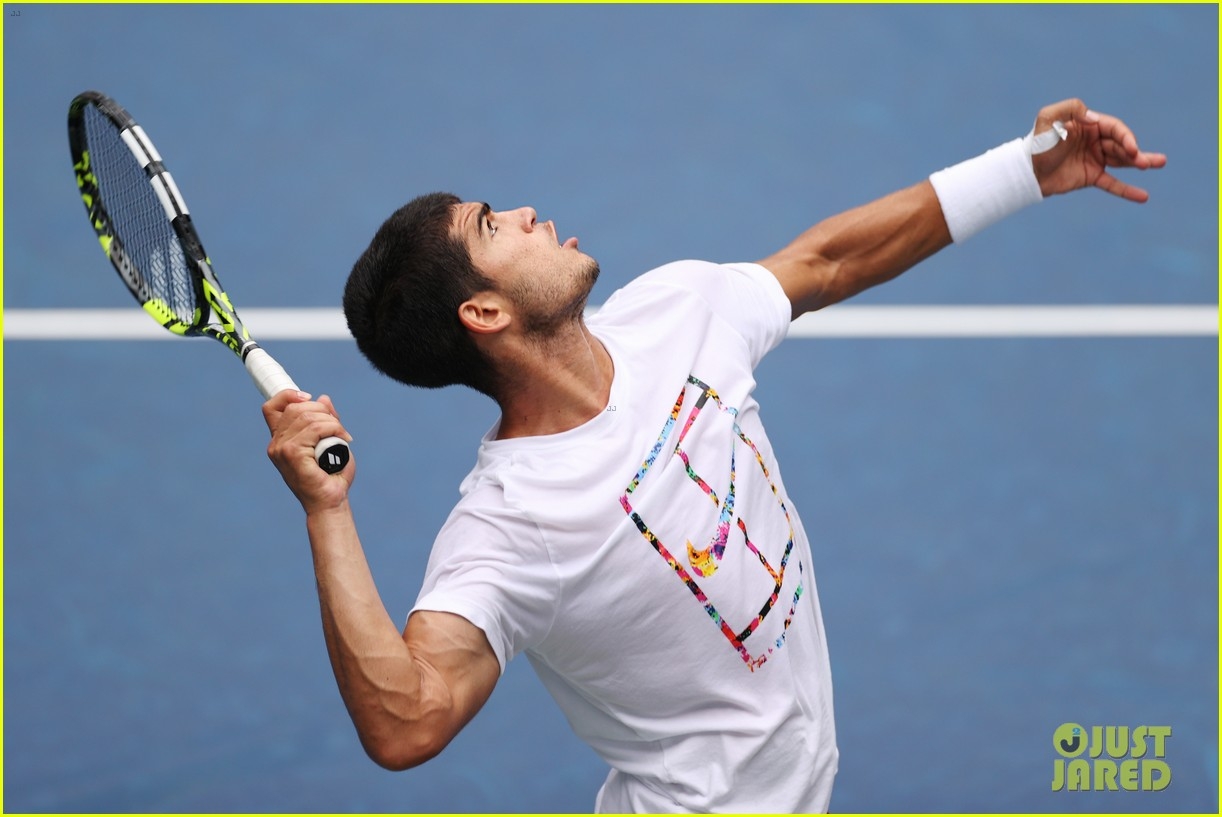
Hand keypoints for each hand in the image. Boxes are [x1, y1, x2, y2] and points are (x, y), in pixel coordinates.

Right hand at [263, 390, 353, 512]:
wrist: (330, 502)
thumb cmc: (330, 476)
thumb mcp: (330, 441)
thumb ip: (325, 420)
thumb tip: (323, 398)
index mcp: (280, 440)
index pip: (272, 407)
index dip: (288, 395)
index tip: (309, 398)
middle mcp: (276, 444)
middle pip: (296, 407)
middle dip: (322, 411)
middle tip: (339, 428)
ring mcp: (281, 449)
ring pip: (308, 416)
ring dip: (332, 422)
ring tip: (342, 436)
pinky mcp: (292, 454)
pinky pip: (315, 428)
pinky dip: (333, 429)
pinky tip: (342, 439)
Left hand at [1030, 98, 1166, 201]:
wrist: (1025, 172)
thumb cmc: (1036, 143)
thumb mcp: (1048, 118)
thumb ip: (1071, 108)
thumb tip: (1093, 117)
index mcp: (1089, 124)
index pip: (1115, 128)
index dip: (1126, 137)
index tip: (1131, 149)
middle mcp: (1095, 141)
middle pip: (1121, 144)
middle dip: (1135, 152)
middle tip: (1146, 162)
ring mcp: (1095, 159)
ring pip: (1123, 161)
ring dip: (1141, 162)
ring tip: (1160, 162)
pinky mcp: (1091, 177)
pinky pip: (1113, 184)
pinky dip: (1127, 190)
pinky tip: (1143, 196)